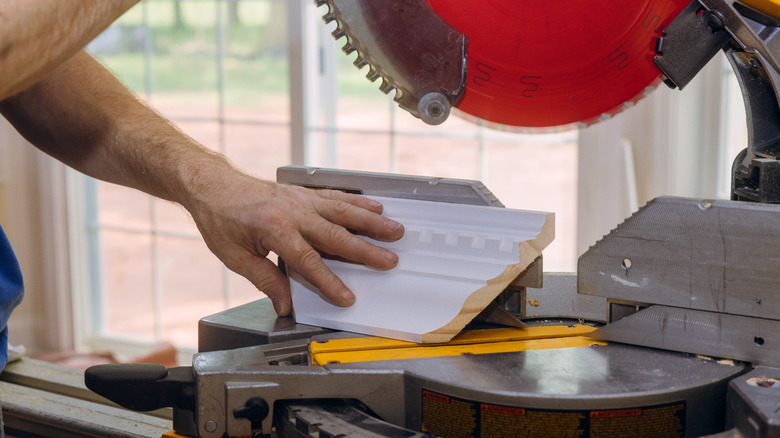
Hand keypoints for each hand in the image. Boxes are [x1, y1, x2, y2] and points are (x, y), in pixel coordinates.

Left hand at [185, 171, 403, 315]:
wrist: (212, 184)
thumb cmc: (220, 218)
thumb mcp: (235, 256)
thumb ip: (265, 280)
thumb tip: (285, 304)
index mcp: (274, 229)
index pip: (308, 261)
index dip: (329, 282)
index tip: (347, 297)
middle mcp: (293, 211)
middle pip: (336, 235)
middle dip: (365, 250)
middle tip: (389, 261)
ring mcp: (301, 199)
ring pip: (344, 211)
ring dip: (372, 222)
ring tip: (395, 230)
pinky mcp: (304, 192)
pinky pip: (336, 197)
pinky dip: (358, 202)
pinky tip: (376, 206)